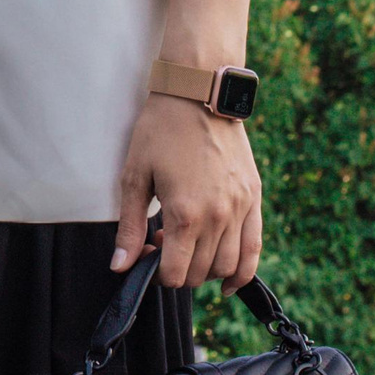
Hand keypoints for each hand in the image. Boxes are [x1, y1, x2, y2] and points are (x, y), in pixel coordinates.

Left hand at [112, 94, 261, 290]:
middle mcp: (218, 217)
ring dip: (205, 270)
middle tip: (164, 242)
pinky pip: (254, 250)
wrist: (198, 92)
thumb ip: (129, 226)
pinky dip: (242, 273)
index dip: (158, 273)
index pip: (175, 274)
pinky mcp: (254, 198)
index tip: (150, 252)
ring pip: (227, 267)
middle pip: (200, 273)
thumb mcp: (135, 174)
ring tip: (189, 245)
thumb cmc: (161, 129)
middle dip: (179, 269)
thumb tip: (120, 267)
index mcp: (185, 213)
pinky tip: (227, 282)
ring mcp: (240, 208)